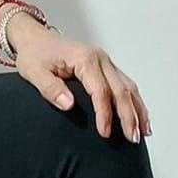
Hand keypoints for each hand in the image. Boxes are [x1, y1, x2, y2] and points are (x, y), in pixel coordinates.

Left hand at [10, 19, 150, 141]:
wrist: (36, 38)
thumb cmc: (35, 54)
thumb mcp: (33, 72)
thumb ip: (50, 88)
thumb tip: (69, 104)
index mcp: (85, 59)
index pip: (101, 91)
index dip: (104, 114)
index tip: (104, 133)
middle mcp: (101, 58)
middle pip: (121, 90)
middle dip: (129, 116)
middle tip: (132, 139)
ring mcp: (106, 62)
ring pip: (129, 87)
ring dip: (137, 110)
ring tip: (143, 132)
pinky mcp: (107, 67)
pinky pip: (125, 85)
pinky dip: (134, 101)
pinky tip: (139, 117)